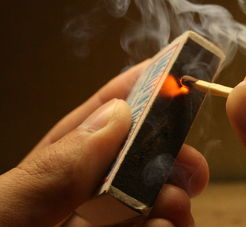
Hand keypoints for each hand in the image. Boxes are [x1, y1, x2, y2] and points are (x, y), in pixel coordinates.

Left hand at [0, 60, 207, 226]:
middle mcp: (77, 201)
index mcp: (45, 179)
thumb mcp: (6, 215)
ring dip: (174, 195)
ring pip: (152, 197)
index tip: (168, 72)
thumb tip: (116, 116)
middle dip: (167, 153)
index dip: (130, 94)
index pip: (92, 124)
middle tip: (190, 164)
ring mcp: (104, 225)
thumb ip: (53, 170)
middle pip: (132, 159)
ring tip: (178, 207)